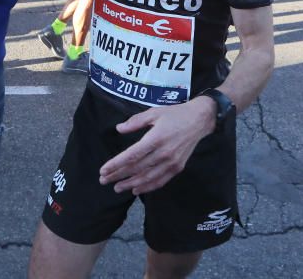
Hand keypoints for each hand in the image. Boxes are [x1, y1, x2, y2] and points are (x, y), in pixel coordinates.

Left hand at [99, 99, 214, 194]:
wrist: (200, 120)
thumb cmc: (175, 114)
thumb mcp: (154, 113)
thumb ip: (135, 122)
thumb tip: (119, 129)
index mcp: (156, 138)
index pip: (131, 156)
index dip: (116, 164)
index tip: (103, 170)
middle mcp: (163, 153)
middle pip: (136, 168)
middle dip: (118, 176)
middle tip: (103, 180)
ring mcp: (171, 162)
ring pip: (147, 178)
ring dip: (130, 184)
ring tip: (117, 188)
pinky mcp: (178, 167)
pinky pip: (160, 181)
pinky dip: (147, 187)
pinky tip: (136, 190)